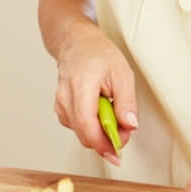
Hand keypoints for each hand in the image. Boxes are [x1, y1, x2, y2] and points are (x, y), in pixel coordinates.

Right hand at [53, 23, 137, 166]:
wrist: (78, 43)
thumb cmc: (99, 54)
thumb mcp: (122, 74)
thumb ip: (126, 103)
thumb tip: (130, 126)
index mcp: (80, 85)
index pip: (86, 125)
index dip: (103, 143)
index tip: (119, 148)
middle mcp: (65, 96)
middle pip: (83, 134)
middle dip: (105, 140)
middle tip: (123, 130)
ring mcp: (60, 102)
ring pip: (80, 133)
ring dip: (99, 132)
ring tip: (111, 112)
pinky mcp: (60, 108)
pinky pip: (76, 127)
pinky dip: (90, 126)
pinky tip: (98, 111)